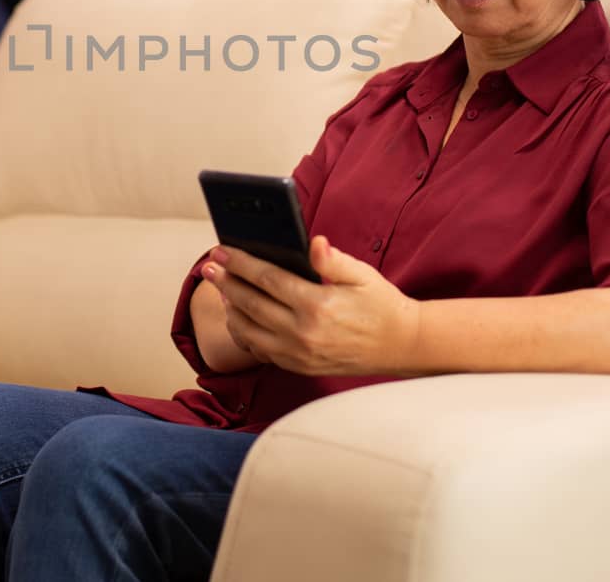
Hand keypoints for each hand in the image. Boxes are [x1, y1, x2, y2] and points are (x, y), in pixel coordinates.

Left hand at [201, 237, 419, 377]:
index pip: (267, 279)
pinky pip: (260, 351)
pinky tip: (239, 317)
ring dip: (230, 309)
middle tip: (208, 267)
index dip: (240, 263)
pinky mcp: (299, 367)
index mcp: (318, 305)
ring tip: (221, 290)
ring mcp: (299, 354)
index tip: (221, 250)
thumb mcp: (362, 274)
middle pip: (251, 304)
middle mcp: (304, 333)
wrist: (401, 346)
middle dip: (226, 282)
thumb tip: (313, 243)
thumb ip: (332, 260)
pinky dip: (244, 333)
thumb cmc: (381, 304)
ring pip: (249, 332)